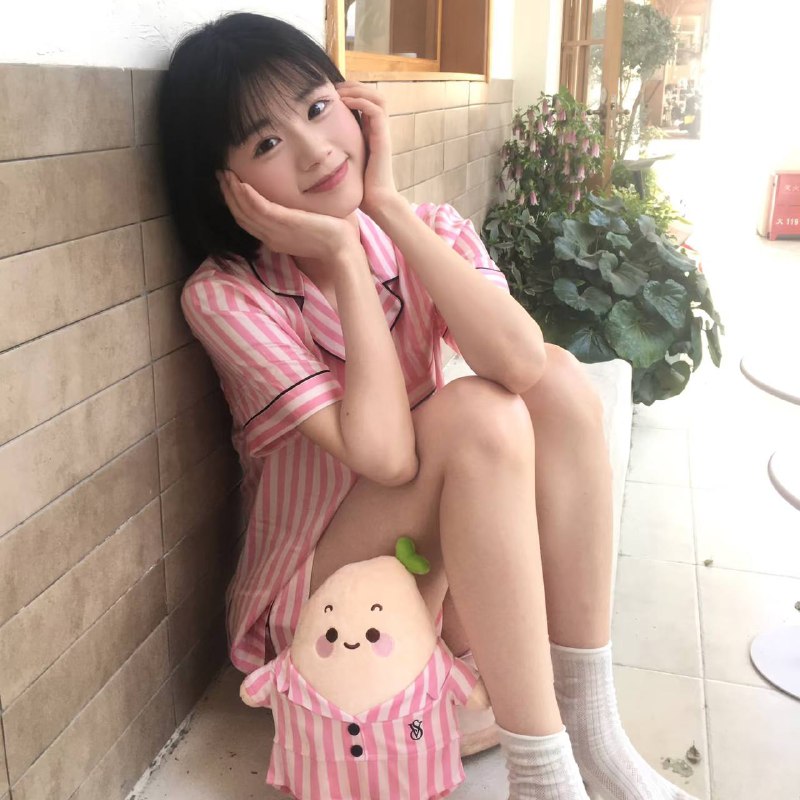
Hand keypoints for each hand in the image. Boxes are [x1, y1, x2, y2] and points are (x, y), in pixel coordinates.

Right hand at [217, 169, 358, 261]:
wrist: (343, 249)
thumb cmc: (330, 238)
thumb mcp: (305, 227)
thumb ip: (293, 218)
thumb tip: (291, 205)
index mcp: (274, 239)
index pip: (246, 221)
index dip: (234, 203)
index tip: (228, 185)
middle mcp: (271, 237)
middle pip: (241, 216)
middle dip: (228, 194)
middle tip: (220, 174)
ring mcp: (277, 232)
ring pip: (246, 212)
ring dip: (232, 192)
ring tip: (225, 174)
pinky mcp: (286, 224)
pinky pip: (261, 209)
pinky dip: (247, 197)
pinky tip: (240, 184)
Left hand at [335, 81, 400, 217]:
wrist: (376, 201)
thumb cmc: (359, 187)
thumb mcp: (344, 162)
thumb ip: (335, 150)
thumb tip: (313, 147)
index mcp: (370, 133)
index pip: (366, 101)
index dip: (350, 92)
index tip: (329, 94)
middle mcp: (378, 130)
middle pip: (373, 95)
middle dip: (354, 86)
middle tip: (334, 88)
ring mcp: (382, 133)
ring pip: (378, 98)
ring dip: (358, 91)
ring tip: (339, 93)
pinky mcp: (382, 138)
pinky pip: (376, 111)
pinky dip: (361, 102)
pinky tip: (344, 104)